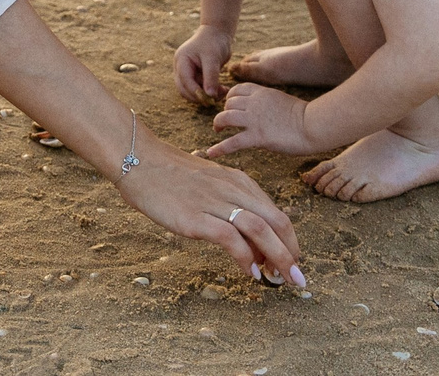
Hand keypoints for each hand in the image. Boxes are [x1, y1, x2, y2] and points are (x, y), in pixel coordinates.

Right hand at [116, 133, 306, 283]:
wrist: (139, 160)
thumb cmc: (171, 175)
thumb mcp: (210, 184)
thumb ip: (232, 207)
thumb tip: (251, 244)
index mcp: (239, 181)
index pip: (276, 213)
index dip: (289, 240)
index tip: (292, 260)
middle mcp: (232, 190)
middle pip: (276, 221)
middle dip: (291, 252)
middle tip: (298, 277)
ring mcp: (214, 202)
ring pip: (259, 229)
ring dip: (277, 257)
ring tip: (283, 279)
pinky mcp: (196, 217)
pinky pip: (230, 239)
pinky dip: (245, 258)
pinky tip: (251, 273)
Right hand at [173, 25, 231, 105]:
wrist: (218, 33)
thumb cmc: (214, 42)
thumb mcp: (213, 58)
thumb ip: (211, 77)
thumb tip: (210, 96)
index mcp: (182, 60)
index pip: (185, 81)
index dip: (195, 92)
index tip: (209, 100)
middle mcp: (182, 67)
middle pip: (184, 89)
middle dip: (198, 97)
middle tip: (214, 101)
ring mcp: (188, 71)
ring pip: (192, 91)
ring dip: (206, 95)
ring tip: (222, 93)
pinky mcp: (196, 75)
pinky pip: (200, 88)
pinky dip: (210, 91)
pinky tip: (222, 90)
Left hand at [207, 82, 320, 158]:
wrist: (314, 124)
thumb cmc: (305, 115)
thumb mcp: (282, 100)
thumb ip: (267, 102)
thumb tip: (260, 111)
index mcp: (262, 93)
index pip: (237, 90)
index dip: (230, 97)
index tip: (229, 105)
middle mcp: (254, 103)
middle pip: (229, 103)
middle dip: (224, 111)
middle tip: (225, 122)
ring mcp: (254, 119)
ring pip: (225, 117)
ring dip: (218, 124)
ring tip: (217, 130)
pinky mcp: (257, 136)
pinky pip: (232, 142)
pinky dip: (219, 148)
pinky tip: (211, 153)